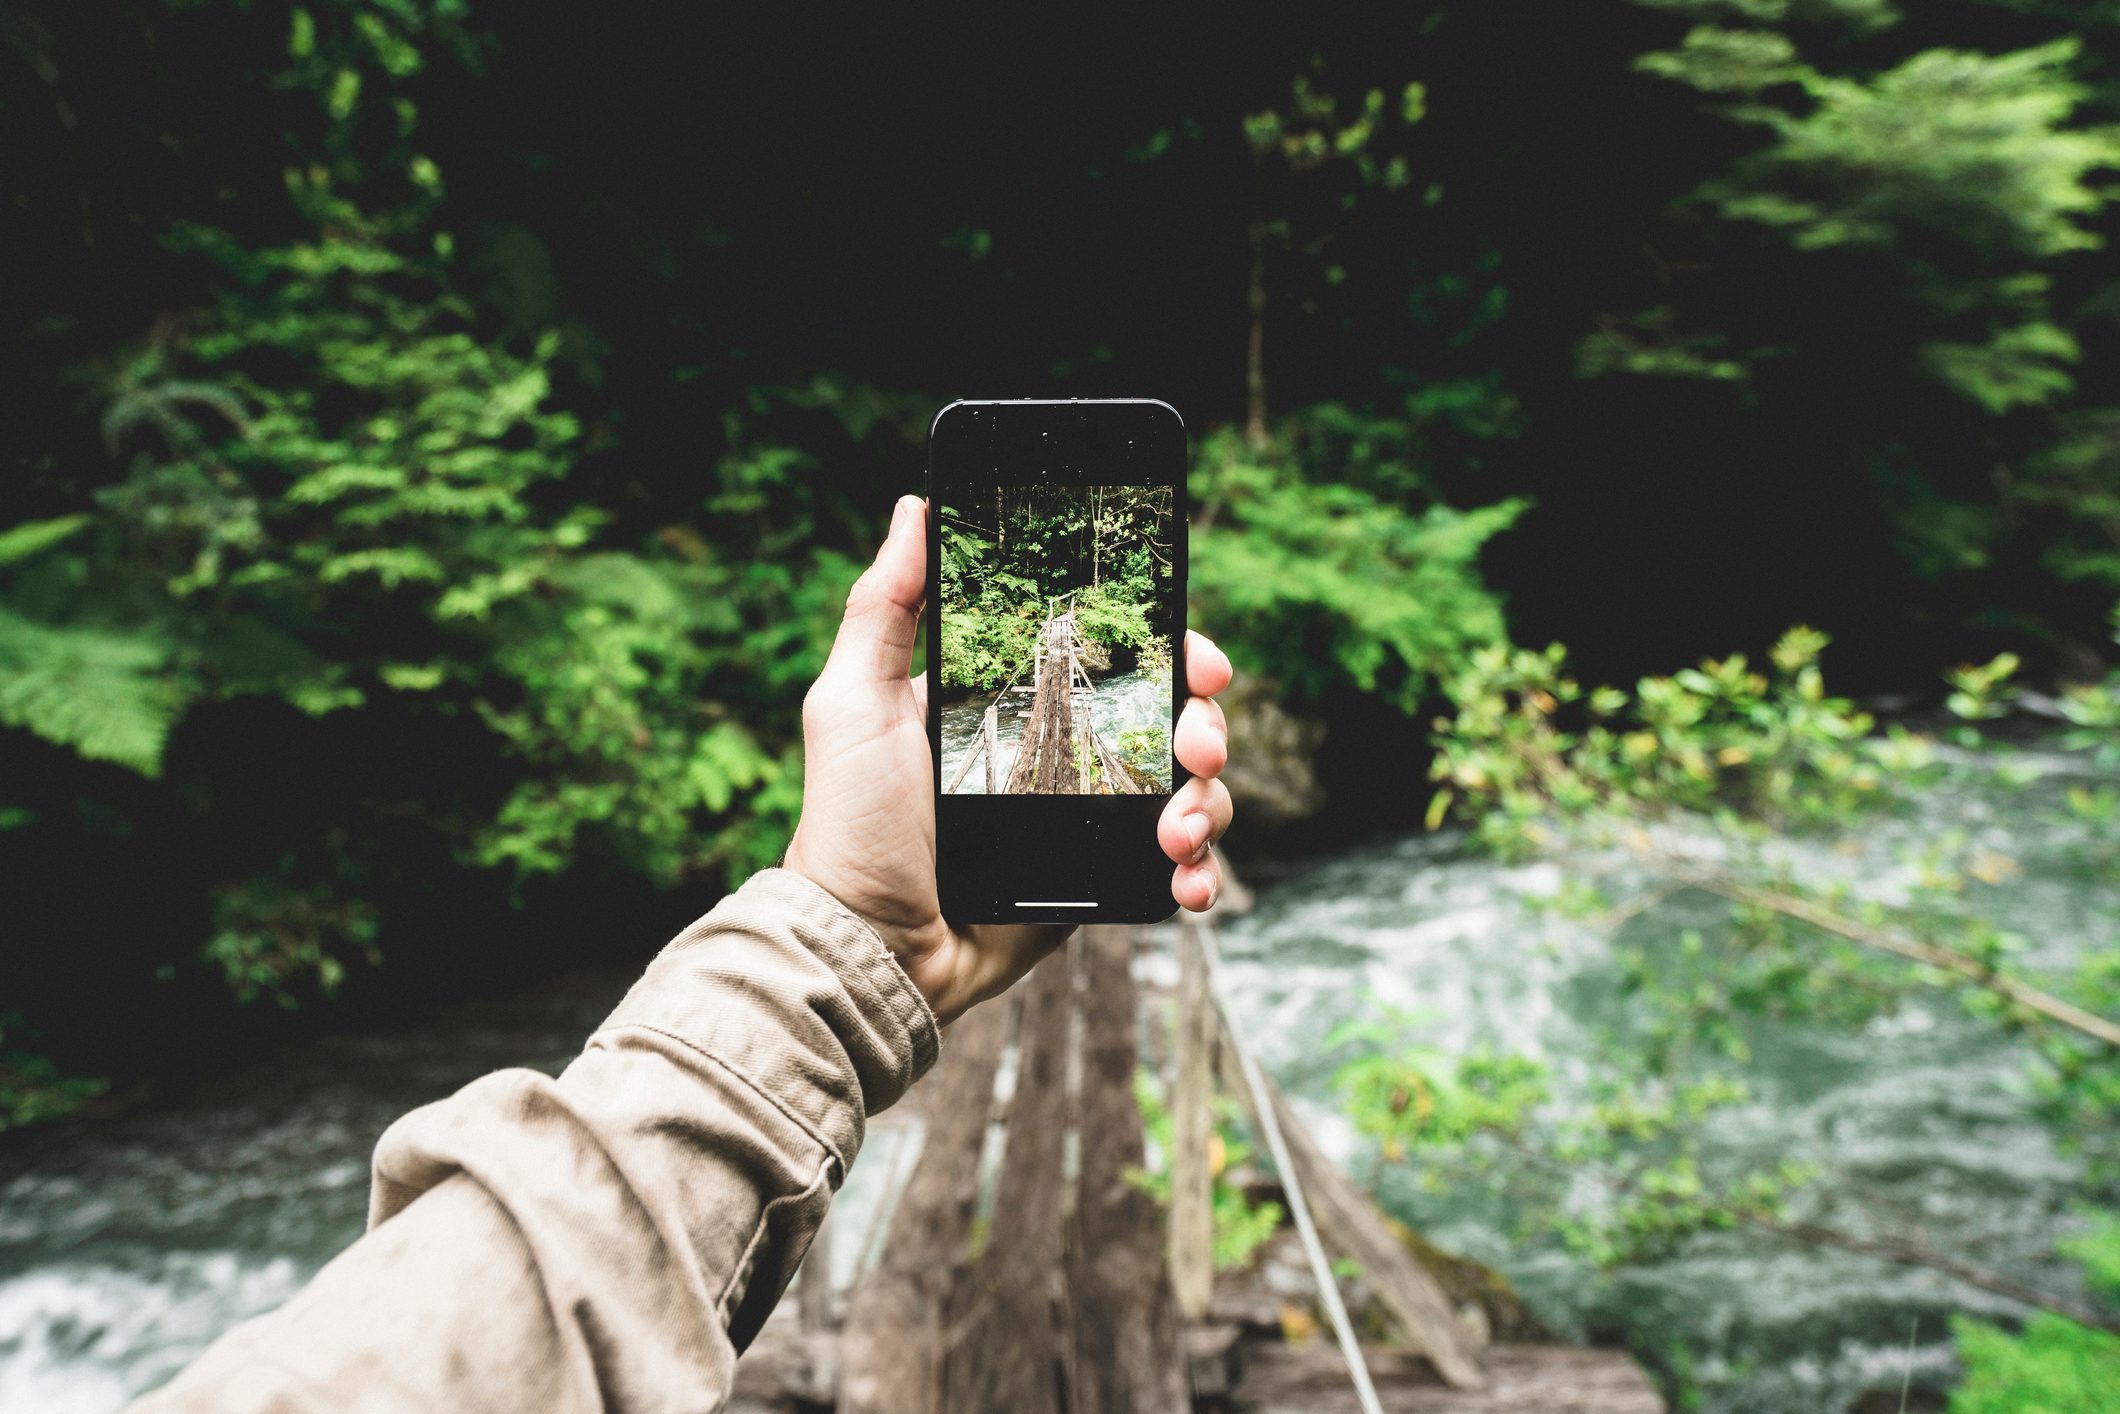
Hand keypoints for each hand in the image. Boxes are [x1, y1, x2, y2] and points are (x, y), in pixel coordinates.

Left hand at [784, 494, 1234, 1024]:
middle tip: (1195, 745)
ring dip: (1208, 803)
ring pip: (1191, 790)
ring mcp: (1087, 820)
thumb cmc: (851, 825)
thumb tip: (913, 507)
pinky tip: (1187, 879)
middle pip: (1171, 718)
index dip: (1170, 648)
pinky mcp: (1100, 881)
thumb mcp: (852, 702)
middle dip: (1205, 726)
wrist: (870, 947)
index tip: (1198, 657)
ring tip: (1178, 831)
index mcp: (1016, 702)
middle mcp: (1061, 753)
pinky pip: (1178, 865)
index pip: (1115, 655)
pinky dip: (1199, 870)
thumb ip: (885, 607)